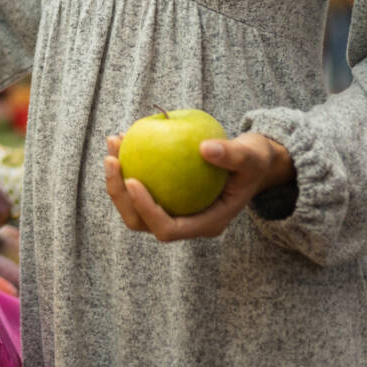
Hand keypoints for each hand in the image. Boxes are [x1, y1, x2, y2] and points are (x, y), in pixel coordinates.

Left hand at [101, 131, 294, 241]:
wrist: (250, 162)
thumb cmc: (253, 160)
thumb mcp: (251, 156)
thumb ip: (233, 155)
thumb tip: (205, 148)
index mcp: (207, 223)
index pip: (169, 229)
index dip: (147, 211)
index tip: (133, 180)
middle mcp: (186, 222)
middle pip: (142, 222)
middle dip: (120, 195)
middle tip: (112, 159)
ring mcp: (174, 210)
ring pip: (133, 206)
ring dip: (117, 178)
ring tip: (114, 142)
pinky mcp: (165, 195)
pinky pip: (139, 185)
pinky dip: (127, 164)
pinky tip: (122, 137)